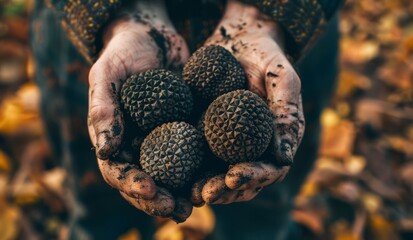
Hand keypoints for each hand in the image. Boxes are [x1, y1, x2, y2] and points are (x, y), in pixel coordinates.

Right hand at [87, 0, 191, 221]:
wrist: (155, 36)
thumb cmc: (124, 52)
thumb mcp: (106, 74)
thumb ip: (103, 110)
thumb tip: (105, 152)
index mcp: (116, 139)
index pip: (117, 171)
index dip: (131, 184)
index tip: (150, 189)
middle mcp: (140, 146)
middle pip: (146, 182)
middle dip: (160, 199)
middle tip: (177, 209)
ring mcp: (164, 141)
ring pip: (172, 175)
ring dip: (183, 192)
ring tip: (198, 203)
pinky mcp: (188, 131)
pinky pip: (195, 153)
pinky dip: (203, 168)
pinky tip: (218, 176)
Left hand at [191, 0, 304, 204]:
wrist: (237, 40)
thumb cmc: (265, 56)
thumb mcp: (282, 78)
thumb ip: (287, 114)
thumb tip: (284, 159)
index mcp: (275, 140)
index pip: (269, 169)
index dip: (253, 177)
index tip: (234, 178)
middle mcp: (252, 148)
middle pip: (242, 180)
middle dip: (225, 190)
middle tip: (206, 193)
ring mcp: (228, 144)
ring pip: (218, 174)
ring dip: (205, 186)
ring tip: (188, 193)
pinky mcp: (205, 135)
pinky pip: (196, 155)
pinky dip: (186, 167)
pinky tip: (171, 172)